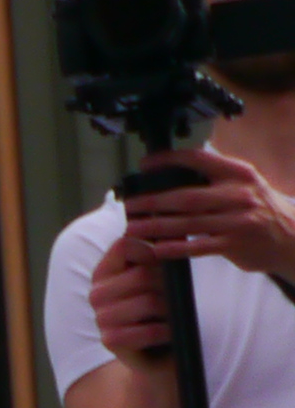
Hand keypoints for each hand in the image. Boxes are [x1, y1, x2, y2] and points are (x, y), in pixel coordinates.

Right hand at [93, 230, 178, 356]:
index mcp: (105, 271)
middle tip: (173, 299)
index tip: (164, 262)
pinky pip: (147, 329)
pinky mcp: (110, 340)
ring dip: (168, 311)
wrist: (158, 357)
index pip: (125, 245)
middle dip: (166, 287)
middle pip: (142, 275)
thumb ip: (156, 256)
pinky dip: (165, 331)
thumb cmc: (162, 314)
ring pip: (147, 302)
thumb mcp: (159, 280)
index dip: (151, 250)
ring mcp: (101, 317)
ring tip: (170, 316)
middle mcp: (96, 292)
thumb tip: (170, 223)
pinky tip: (167, 333)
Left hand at [122, 146, 294, 277]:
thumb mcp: (244, 183)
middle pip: (187, 197)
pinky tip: (156, 247)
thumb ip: (213, 177)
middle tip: (130, 204)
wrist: (292, 237)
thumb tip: (167, 173)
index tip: (144, 165)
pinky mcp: (236, 245)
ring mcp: (239, 221)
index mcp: (239, 173)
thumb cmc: (258, 208)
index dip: (168, 160)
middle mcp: (239, 195)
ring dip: (156, 225)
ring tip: (133, 226)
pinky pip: (199, 246)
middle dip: (153, 201)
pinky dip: (175, 247)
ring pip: (189, 223)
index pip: (199, 160)